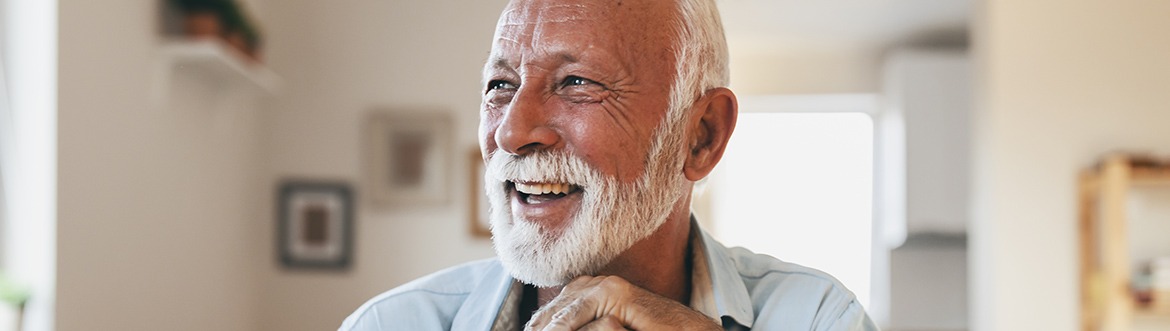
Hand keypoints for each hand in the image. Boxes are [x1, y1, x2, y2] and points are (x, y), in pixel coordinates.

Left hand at [525, 275, 721, 330]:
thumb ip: (586, 329)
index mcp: (588, 291)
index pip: (552, 312)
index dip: (538, 327)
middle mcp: (594, 284)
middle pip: (553, 309)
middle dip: (538, 327)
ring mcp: (607, 285)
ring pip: (564, 310)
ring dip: (546, 328)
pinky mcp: (619, 292)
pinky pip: (581, 310)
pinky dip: (563, 325)